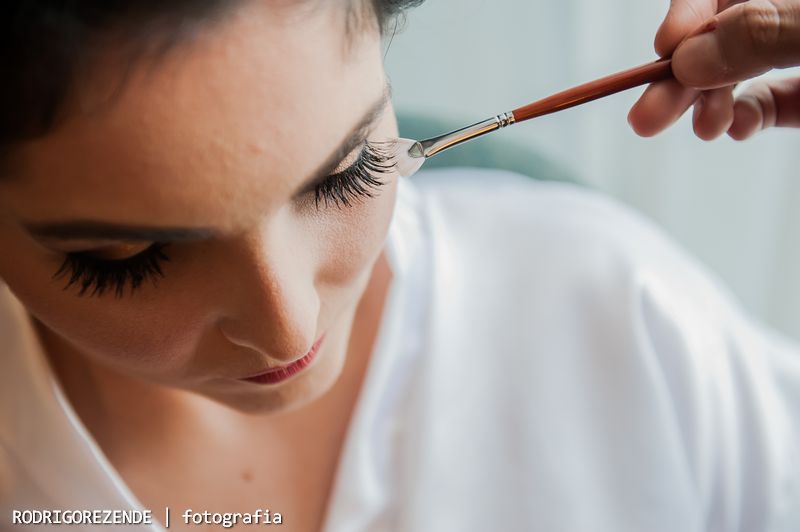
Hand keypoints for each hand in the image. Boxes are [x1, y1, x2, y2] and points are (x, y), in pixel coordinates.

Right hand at [628, 0, 799, 139]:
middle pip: (722, 37)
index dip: (688, 15)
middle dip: (681, 75)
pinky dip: (747, 117)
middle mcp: (791, 19)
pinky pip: (771, 100)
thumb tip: (690, 59)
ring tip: (705, 129)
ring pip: (741, 70)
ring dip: (708, 102)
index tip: (664, 47)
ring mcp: (797, 55)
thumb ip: (763, 33)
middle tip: (648, 114)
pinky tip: (738, 128)